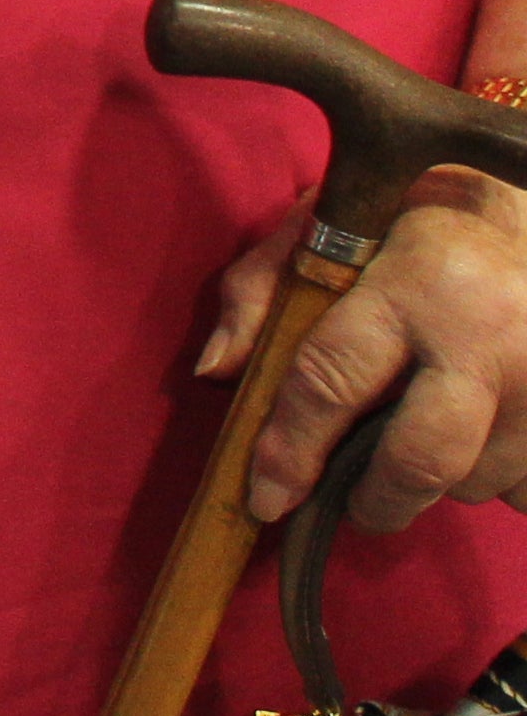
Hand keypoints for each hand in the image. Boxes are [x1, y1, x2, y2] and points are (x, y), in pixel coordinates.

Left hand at [207, 168, 526, 531]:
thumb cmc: (415, 212)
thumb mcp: (326, 221)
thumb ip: (259, 289)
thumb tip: (217, 370)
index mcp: (416, 280)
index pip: (333, 381)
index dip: (291, 450)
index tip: (268, 498)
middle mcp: (491, 331)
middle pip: (423, 461)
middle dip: (377, 501)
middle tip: (356, 503)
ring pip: (479, 480)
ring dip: (441, 482)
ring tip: (425, 433)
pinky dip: (500, 478)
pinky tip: (484, 434)